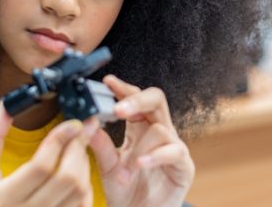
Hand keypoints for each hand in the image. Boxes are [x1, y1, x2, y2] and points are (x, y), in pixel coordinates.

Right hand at [0, 101, 98, 206]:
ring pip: (79, 190)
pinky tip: (77, 169)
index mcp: (3, 199)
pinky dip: (85, 182)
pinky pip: (83, 202)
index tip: (73, 123)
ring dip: (83, 162)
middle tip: (80, 131)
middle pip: (67, 177)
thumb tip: (7, 107)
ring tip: (77, 148)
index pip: (41, 166)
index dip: (61, 139)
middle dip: (77, 147)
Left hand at [89, 75, 194, 206]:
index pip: (134, 98)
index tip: (109, 82)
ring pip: (160, 129)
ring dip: (140, 148)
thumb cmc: (127, 190)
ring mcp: (172, 145)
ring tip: (126, 169)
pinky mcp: (183, 163)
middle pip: (156, 99)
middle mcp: (157, 130)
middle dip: (138, 100)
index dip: (124, 88)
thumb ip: (101, 146)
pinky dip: (156, 156)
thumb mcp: (108, 167)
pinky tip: (141, 164)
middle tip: (119, 109)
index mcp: (140, 126)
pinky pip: (173, 150)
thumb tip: (88, 123)